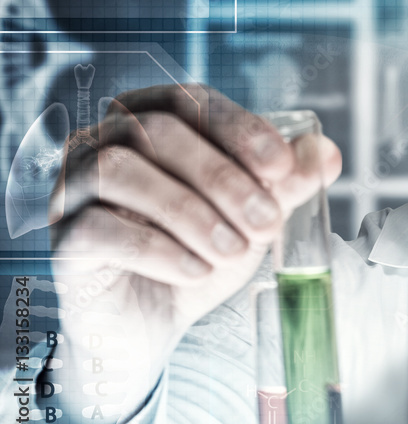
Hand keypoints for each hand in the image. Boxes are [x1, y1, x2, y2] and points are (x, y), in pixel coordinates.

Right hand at [49, 84, 340, 414]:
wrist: (155, 325)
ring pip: (122, 171)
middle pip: (158, 132)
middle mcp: (102, 143)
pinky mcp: (64, 240)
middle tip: (267, 223)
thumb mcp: (251, 217)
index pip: (190, 99)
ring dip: (191, 212)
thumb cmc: (200, 254)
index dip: (239, 128)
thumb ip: (285, 184)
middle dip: (224, 178)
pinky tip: (196, 271)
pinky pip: (99, 229)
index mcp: (150, 120)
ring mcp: (75, 190)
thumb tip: (326, 152)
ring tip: (233, 252)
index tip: (282, 167)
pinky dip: (158, 250)